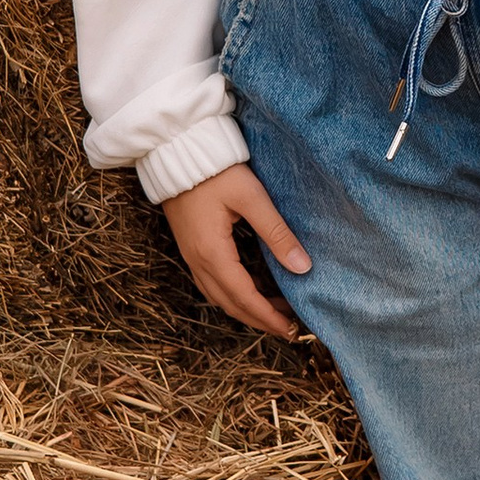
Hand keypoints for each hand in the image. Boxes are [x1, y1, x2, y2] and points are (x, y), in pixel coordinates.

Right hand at [162, 161, 308, 336]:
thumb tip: (303, 267)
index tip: (292, 329)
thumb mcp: (252, 198)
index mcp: (212, 253)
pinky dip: (233, 295)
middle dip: (260, 320)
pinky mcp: (190, 247)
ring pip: (219, 297)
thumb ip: (277, 233)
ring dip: (246, 309)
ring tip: (276, 312)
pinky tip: (252, 290)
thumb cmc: (216, 170)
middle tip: (289, 328)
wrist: (176, 150)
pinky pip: (211, 284)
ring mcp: (190, 256)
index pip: (245, 298)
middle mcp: (197, 261)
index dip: (269, 317)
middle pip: (230, 305)